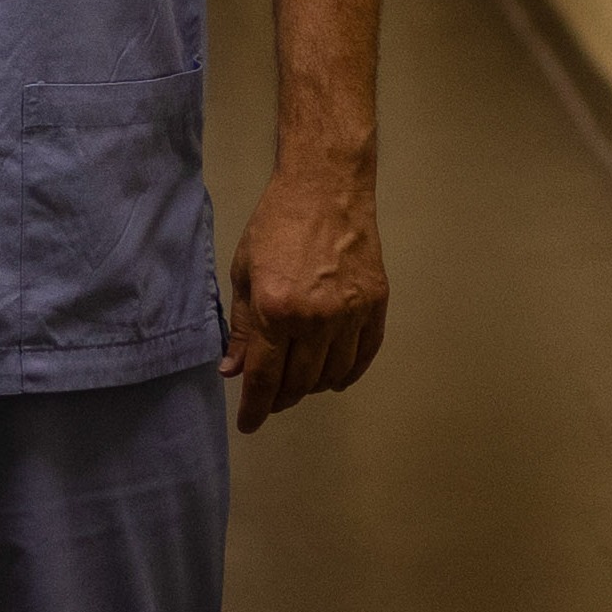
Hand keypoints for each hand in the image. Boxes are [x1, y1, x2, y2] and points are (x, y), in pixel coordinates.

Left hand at [221, 152, 388, 430]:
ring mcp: (352, 314)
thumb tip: (234, 372)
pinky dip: (347, 373)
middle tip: (271, 398)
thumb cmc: (276, 225)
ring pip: (333, 375)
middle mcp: (317, 319)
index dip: (255, 408)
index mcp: (277, 310)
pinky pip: (364, 356)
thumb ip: (243, 328)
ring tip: (299, 382)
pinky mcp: (376, 305)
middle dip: (281, 399)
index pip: (266, 378)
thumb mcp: (244, 273)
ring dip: (312, 387)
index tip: (249, 424)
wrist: (327, 188)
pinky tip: (333, 376)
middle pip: (299, 382)